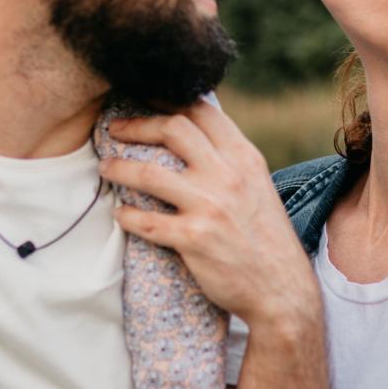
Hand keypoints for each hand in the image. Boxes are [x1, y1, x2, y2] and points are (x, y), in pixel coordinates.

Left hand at [96, 104, 317, 326]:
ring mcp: (209, 206)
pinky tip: (121, 214)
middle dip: (136, 124)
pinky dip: (127, 216)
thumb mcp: (258, 186)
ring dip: (119, 168)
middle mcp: (228, 175)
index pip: (202, 111)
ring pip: (148, 173)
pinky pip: (146, 221)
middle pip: (172, 128)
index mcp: (244, 157)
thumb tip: (193, 136)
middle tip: (115, 130)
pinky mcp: (193, 239)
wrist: (282, 290)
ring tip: (105, 168)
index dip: (167, 99)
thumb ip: (230, 160)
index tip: (143, 98)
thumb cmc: (266, 238)